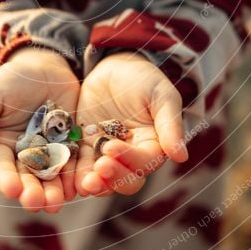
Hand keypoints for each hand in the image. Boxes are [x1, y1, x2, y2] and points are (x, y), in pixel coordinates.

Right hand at [0, 47, 79, 213]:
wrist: (44, 65)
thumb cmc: (10, 80)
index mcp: (1, 147)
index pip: (2, 167)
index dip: (7, 179)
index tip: (13, 190)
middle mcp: (25, 156)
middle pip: (29, 178)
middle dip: (32, 192)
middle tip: (37, 203)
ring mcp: (51, 152)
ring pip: (53, 177)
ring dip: (55, 191)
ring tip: (58, 202)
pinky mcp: (74, 145)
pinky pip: (77, 162)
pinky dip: (79, 175)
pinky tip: (82, 186)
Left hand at [74, 52, 187, 196]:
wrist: (112, 66)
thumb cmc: (142, 78)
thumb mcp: (160, 95)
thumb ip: (170, 124)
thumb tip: (181, 156)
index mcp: (153, 145)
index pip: (145, 162)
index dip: (130, 160)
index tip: (111, 148)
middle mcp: (131, 156)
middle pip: (126, 179)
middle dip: (113, 178)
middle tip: (99, 168)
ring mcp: (106, 154)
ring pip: (104, 180)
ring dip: (96, 184)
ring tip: (85, 182)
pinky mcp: (86, 149)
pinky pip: (81, 167)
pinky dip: (76, 176)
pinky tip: (69, 176)